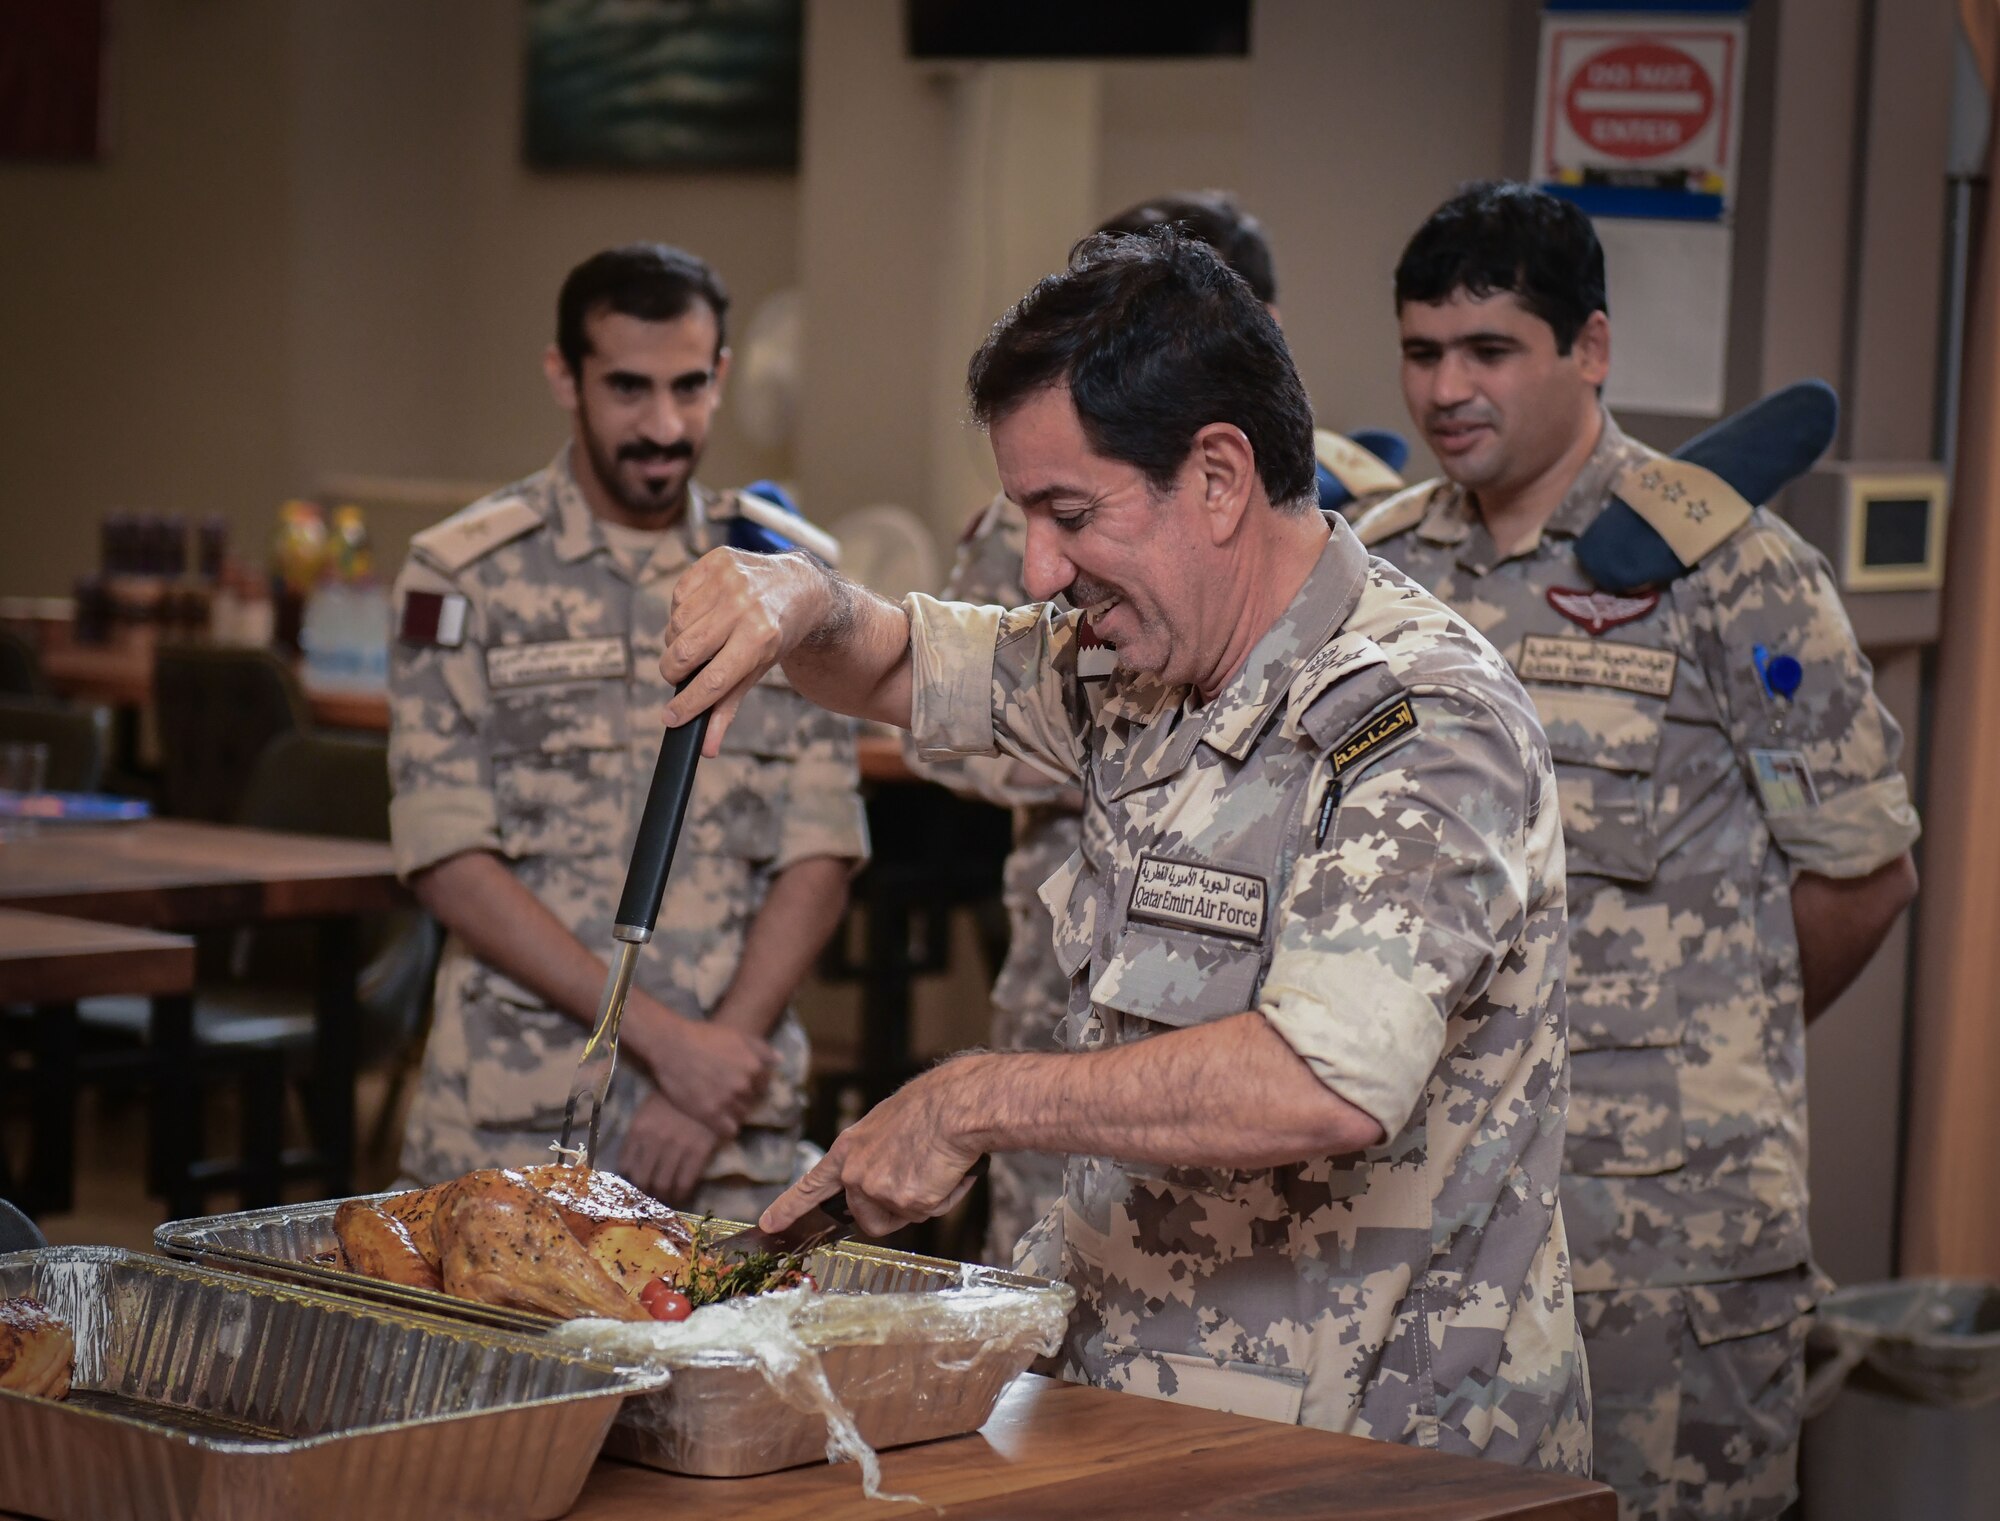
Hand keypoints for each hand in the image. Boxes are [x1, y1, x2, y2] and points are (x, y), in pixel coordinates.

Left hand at [618, 1093, 721, 1205]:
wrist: (708, 1086)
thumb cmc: (676, 1098)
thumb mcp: (649, 1110)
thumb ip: (638, 1135)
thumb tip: (630, 1165)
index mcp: (638, 1129)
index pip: (625, 1167)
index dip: (629, 1182)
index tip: (635, 1187)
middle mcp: (654, 1141)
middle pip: (642, 1180)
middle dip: (645, 1194)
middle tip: (651, 1198)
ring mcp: (676, 1147)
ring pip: (663, 1185)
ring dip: (663, 1198)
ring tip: (666, 1199)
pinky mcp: (698, 1152)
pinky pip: (685, 1182)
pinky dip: (681, 1194)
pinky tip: (682, 1195)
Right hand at [628, 997, 776, 1137]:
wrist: (672, 1046)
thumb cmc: (704, 1036)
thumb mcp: (738, 1036)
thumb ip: (761, 1049)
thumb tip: (780, 1061)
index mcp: (755, 1067)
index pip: (764, 1085)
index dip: (752, 1084)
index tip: (740, 1083)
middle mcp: (745, 1085)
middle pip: (752, 1100)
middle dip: (742, 1097)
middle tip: (726, 1094)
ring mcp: (727, 1101)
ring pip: (741, 1115)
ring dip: (734, 1112)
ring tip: (720, 1105)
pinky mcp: (710, 1114)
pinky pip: (729, 1130)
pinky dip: (726, 1128)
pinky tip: (717, 1120)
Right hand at [660, 547, 829, 753]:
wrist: (798, 587)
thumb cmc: (776, 636)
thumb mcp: (758, 671)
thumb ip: (728, 707)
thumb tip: (706, 748)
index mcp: (760, 639)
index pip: (713, 681)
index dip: (687, 705)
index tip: (669, 718)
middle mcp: (745, 607)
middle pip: (685, 652)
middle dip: (673, 671)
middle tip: (678, 675)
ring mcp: (730, 580)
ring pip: (676, 624)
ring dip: (678, 640)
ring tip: (698, 641)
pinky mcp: (716, 560)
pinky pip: (678, 596)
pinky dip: (682, 612)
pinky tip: (701, 614)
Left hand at [759, 1062, 984, 1237]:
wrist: (954, 1106)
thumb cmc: (929, 1107)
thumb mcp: (886, 1127)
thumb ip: (875, 1157)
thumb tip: (886, 1181)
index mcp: (849, 1149)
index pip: (810, 1186)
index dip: (788, 1207)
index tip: (769, 1224)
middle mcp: (855, 1173)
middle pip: (866, 1215)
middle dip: (891, 1208)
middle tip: (917, 1176)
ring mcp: (877, 1190)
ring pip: (896, 1220)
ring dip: (917, 1204)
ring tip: (932, 1169)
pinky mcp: (904, 1202)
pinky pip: (926, 1213)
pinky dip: (942, 1198)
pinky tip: (946, 1171)